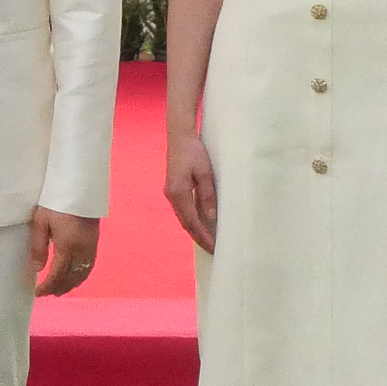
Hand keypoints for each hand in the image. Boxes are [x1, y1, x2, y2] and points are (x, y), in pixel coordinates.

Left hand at [28, 206, 98, 295]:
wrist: (80, 187)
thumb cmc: (56, 202)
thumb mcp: (41, 221)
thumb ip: (39, 247)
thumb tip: (38, 269)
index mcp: (67, 245)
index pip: (58, 274)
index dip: (48, 286)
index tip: (38, 293)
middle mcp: (82, 250)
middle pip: (72, 277)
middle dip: (60, 288)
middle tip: (48, 294)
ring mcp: (91, 247)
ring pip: (83, 273)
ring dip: (72, 284)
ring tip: (60, 289)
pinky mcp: (95, 242)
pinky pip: (89, 266)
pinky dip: (81, 275)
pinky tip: (75, 276)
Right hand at [164, 126, 219, 252]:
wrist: (180, 135)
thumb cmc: (194, 151)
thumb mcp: (205, 172)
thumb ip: (207, 194)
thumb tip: (211, 217)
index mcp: (178, 193)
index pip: (192, 221)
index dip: (204, 236)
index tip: (215, 247)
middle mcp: (172, 196)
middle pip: (186, 223)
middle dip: (199, 238)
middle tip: (213, 251)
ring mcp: (171, 193)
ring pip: (184, 218)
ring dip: (195, 231)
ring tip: (208, 242)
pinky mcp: (174, 189)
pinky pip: (183, 211)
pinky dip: (192, 221)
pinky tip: (201, 224)